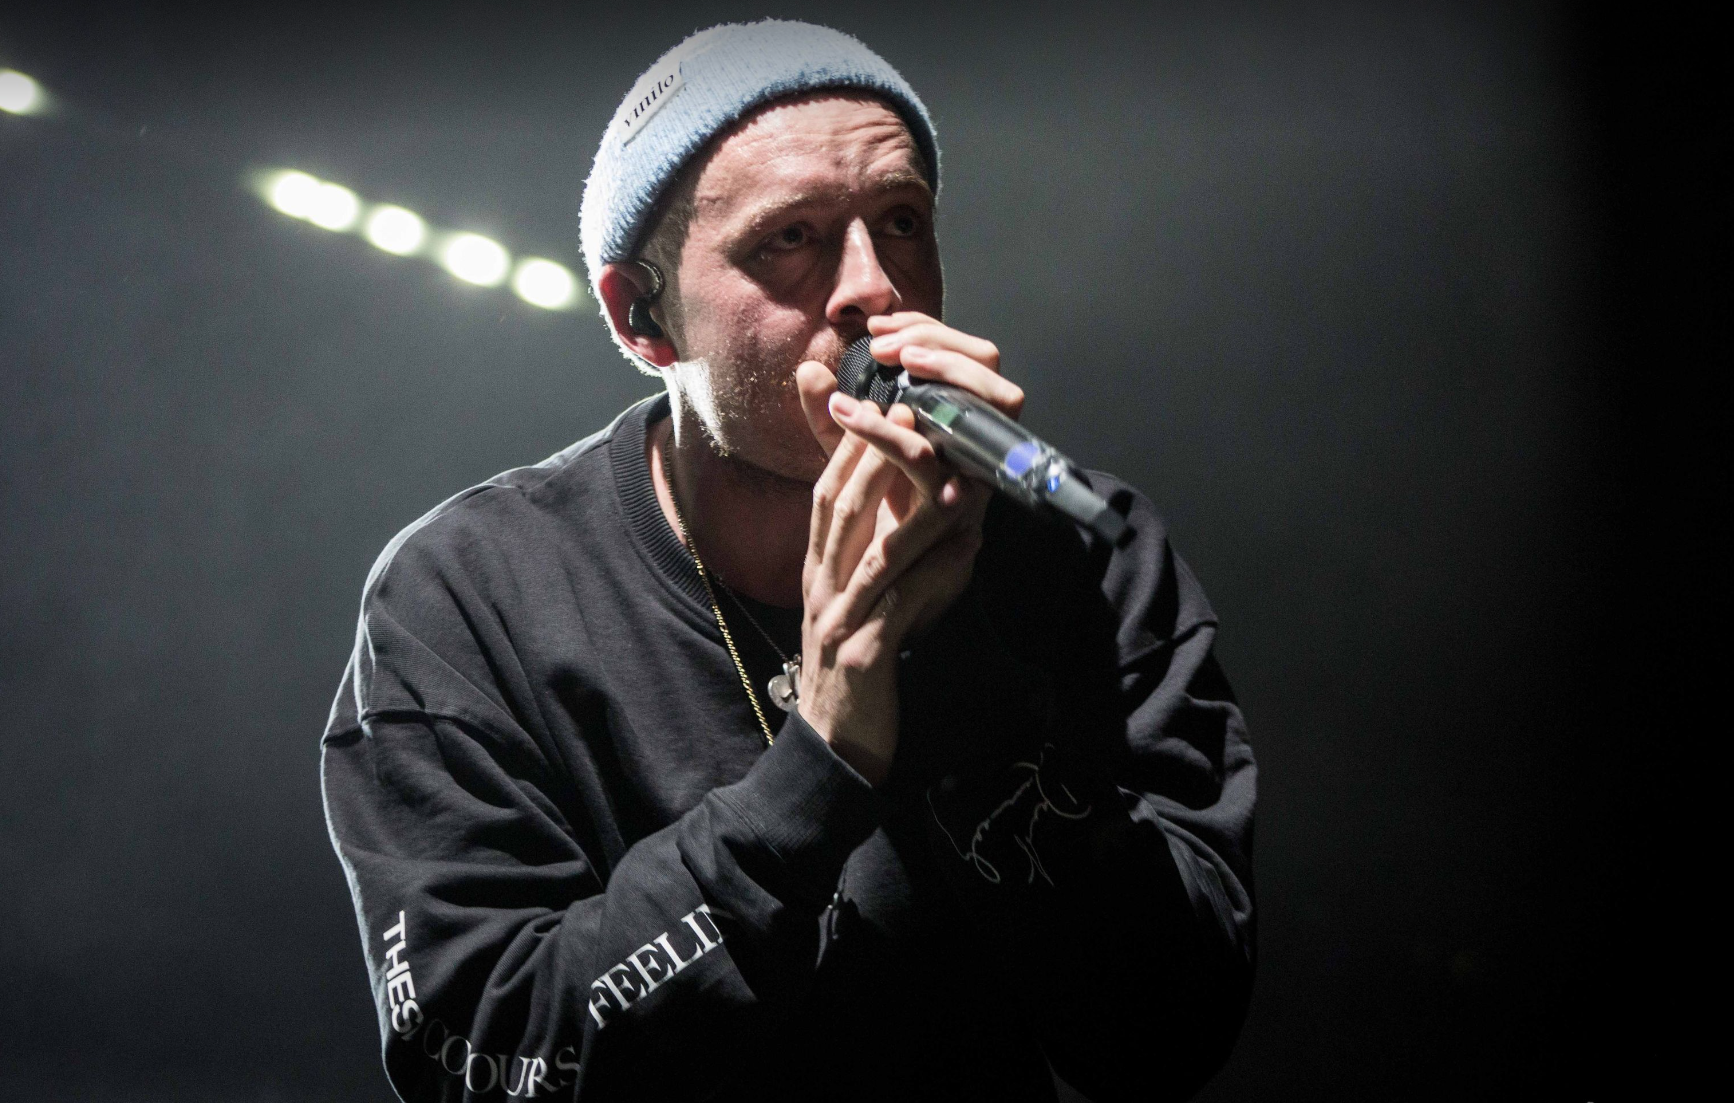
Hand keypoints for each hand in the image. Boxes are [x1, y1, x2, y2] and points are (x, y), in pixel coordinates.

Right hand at [791, 314, 1022, 783]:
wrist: (838, 743)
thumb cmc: (864, 667)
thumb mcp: (876, 597)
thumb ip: (900, 551)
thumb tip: (949, 505)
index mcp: (822, 567)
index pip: (828, 494)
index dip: (853, 444)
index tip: (888, 402)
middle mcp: (822, 585)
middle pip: (837, 507)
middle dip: (873, 455)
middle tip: (911, 413)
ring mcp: (839, 619)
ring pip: (867, 551)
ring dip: (908, 509)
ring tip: (947, 476)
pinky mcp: (864, 656)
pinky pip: (899, 607)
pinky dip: (934, 576)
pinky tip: (966, 551)